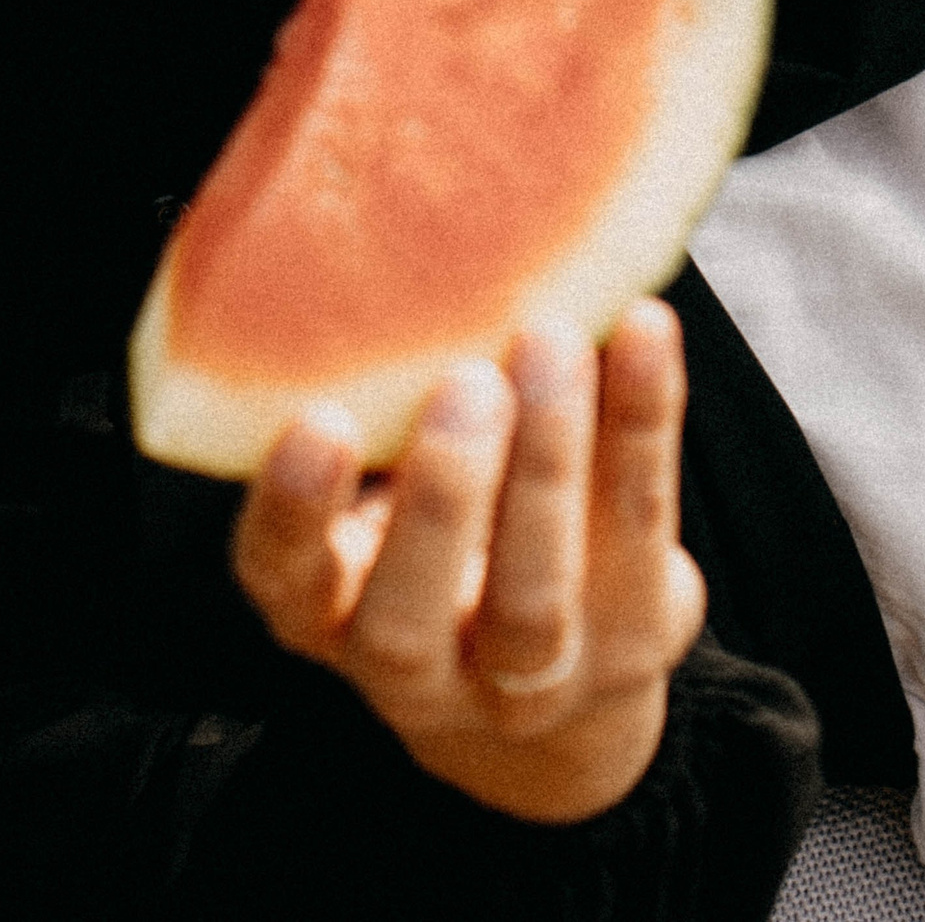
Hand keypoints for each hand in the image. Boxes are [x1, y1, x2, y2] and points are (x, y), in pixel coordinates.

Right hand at [232, 300, 707, 823]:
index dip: (295, 508)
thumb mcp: (376, 491)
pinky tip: (640, 330)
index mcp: (319, 614)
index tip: (321, 419)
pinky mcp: (630, 654)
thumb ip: (370, 409)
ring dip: (549, 466)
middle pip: (408, 617)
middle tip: (469, 378)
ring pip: (534, 603)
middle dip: (443, 496)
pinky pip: (641, 538)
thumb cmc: (435, 529)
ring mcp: (523, 685)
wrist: (549, 664)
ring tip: (552, 342)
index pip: (282, 576)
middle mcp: (408, 672)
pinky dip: (642, 425)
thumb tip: (380, 239)